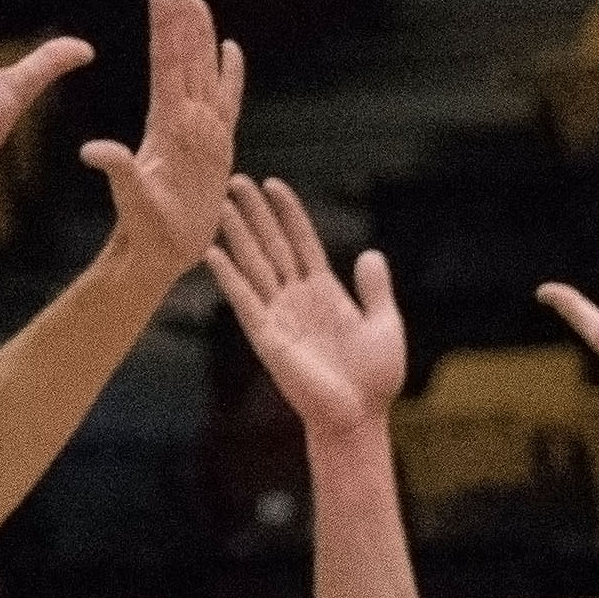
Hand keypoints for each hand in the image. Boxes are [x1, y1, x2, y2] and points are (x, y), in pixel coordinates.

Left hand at [79, 0, 248, 273]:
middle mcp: (183, 119)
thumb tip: (91, 152)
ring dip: (202, 37)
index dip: (166, 29)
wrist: (161, 249)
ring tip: (199, 1)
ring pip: (203, 72)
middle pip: (184, 59)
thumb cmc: (146, 227)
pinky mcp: (217, 145)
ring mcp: (200, 130)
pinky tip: (232, 50)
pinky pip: (227, 101)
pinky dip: (232, 75)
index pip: (166, 65)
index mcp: (165, 124)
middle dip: (182, 21)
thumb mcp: (131, 197)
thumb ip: (118, 170)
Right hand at [204, 178, 406, 435]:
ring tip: (220, 205)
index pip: (302, 241)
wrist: (359, 417)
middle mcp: (297, 298)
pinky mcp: (267, 337)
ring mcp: (279, 315)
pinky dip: (229, 278)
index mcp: (325, 292)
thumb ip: (375, 289)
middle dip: (255, 214)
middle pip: (272, 246)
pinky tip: (213, 253)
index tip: (273, 184)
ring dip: (237, 235)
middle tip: (235, 181)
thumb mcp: (385, 325)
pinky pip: (244, 301)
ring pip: (255, 265)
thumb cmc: (374, 378)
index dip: (288, 213)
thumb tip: (370, 253)